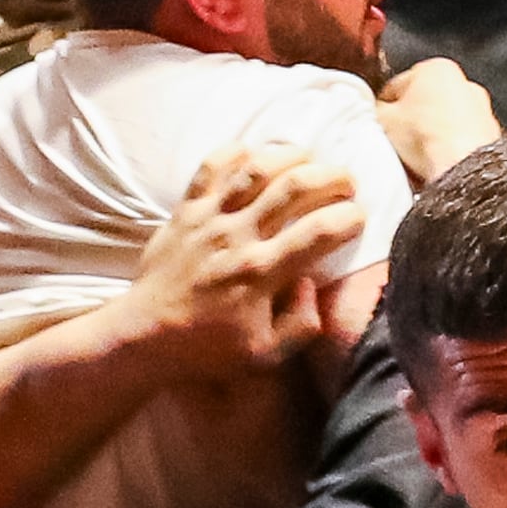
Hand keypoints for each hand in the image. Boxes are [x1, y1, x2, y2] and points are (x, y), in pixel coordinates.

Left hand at [123, 146, 364, 378]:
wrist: (145, 335)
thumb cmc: (209, 347)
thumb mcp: (266, 355)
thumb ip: (301, 325)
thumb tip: (313, 284)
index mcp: (260, 273)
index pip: (318, 232)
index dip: (350, 217)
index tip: (361, 217)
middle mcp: (237, 237)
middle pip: (293, 187)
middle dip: (331, 176)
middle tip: (348, 181)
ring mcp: (208, 219)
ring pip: (256, 168)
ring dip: (290, 155)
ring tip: (311, 158)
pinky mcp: (185, 210)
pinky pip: (210, 167)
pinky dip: (234, 152)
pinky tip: (254, 154)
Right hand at [377, 56, 498, 184]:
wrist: (461, 168)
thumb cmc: (425, 137)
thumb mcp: (382, 119)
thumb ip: (372, 110)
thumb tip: (370, 113)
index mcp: (436, 67)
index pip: (397, 85)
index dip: (382, 107)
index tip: (376, 123)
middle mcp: (464, 82)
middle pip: (424, 101)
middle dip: (409, 120)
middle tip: (394, 141)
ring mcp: (480, 109)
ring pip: (443, 121)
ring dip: (430, 135)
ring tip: (414, 157)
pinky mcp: (490, 136)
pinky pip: (459, 140)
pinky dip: (448, 149)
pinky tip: (435, 164)